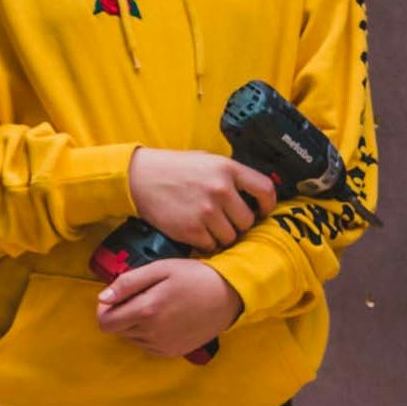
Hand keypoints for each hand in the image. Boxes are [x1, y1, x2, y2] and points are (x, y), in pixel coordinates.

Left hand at [97, 257, 244, 357]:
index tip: (116, 297)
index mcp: (146, 310)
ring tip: (155, 306)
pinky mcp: (173, 352)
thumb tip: (102, 297)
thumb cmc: (195, 276)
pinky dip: (149, 334)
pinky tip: (164, 319)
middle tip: (140, 297)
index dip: (104, 309)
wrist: (229, 295)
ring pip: (131, 339)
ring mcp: (163, 346)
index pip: (105, 322)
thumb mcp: (161, 269)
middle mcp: (152, 333)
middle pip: (117, 331)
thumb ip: (128, 282)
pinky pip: (148, 346)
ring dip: (135, 324)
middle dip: (121, 314)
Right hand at [125, 148, 274, 252]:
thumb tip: (254, 191)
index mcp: (228, 169)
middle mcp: (220, 190)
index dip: (267, 205)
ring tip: (209, 225)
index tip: (262, 211)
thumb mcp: (207, 160)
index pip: (265, 190)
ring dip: (223, 235)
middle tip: (227, 221)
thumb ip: (231, 174)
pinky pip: (211, 245)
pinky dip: (206, 243)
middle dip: (239, 224)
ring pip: (231, 237)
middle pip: (247, 221)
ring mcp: (206, 211)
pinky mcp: (191, 229)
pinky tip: (196, 232)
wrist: (139, 177)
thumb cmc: (174, 168)